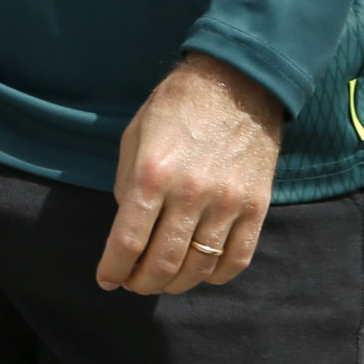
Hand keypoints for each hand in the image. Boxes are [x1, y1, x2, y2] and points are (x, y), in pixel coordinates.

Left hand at [96, 53, 283, 295]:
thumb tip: (130, 229)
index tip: (107, 279)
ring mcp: (227, 203)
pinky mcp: (256, 207)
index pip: (128, 242)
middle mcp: (190, 193)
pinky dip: (214, 276)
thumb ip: (127, 184)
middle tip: (134, 281)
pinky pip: (236, 261)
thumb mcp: (136, 135)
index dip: (113, 269)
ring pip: (198, 270)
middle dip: (141, 283)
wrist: (237, 79)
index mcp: (153, 173)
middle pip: (162, 265)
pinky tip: (201, 269)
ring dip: (175, 284)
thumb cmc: (177, 104)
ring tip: (164, 278)